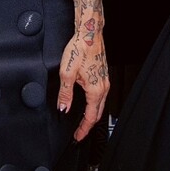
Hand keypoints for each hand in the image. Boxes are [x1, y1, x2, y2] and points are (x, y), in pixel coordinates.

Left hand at [58, 17, 108, 140]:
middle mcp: (103, 87)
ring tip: (82, 122)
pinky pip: (101, 97)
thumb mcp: (67, 73)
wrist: (90, 34)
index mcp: (95, 90)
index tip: (77, 137)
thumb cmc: (80, 48)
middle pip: (97, 114)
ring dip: (91, 116)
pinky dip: (94, 105)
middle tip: (79, 133)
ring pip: (100, 106)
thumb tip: (64, 108)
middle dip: (88, 125)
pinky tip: (88, 105)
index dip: (83, 130)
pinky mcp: (104, 76)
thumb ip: (65, 94)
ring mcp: (105, 82)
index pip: (90, 117)